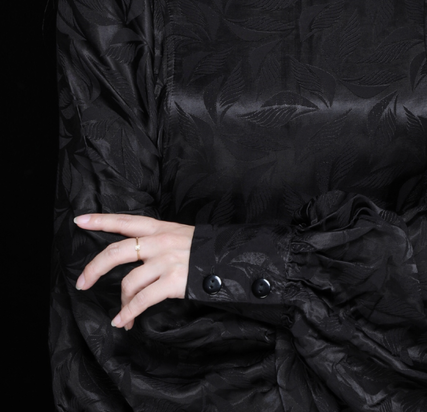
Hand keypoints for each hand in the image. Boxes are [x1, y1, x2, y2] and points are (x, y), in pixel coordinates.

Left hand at [74, 213, 193, 329]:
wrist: (231, 258)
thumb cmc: (205, 249)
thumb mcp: (180, 235)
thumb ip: (158, 241)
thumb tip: (138, 257)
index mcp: (160, 228)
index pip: (125, 221)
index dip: (101, 221)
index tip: (80, 221)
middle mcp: (159, 242)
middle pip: (116, 252)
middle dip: (94, 269)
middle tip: (82, 283)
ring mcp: (165, 261)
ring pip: (128, 282)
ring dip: (121, 303)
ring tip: (122, 315)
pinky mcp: (172, 281)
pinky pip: (142, 300)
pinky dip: (128, 313)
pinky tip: (124, 322)